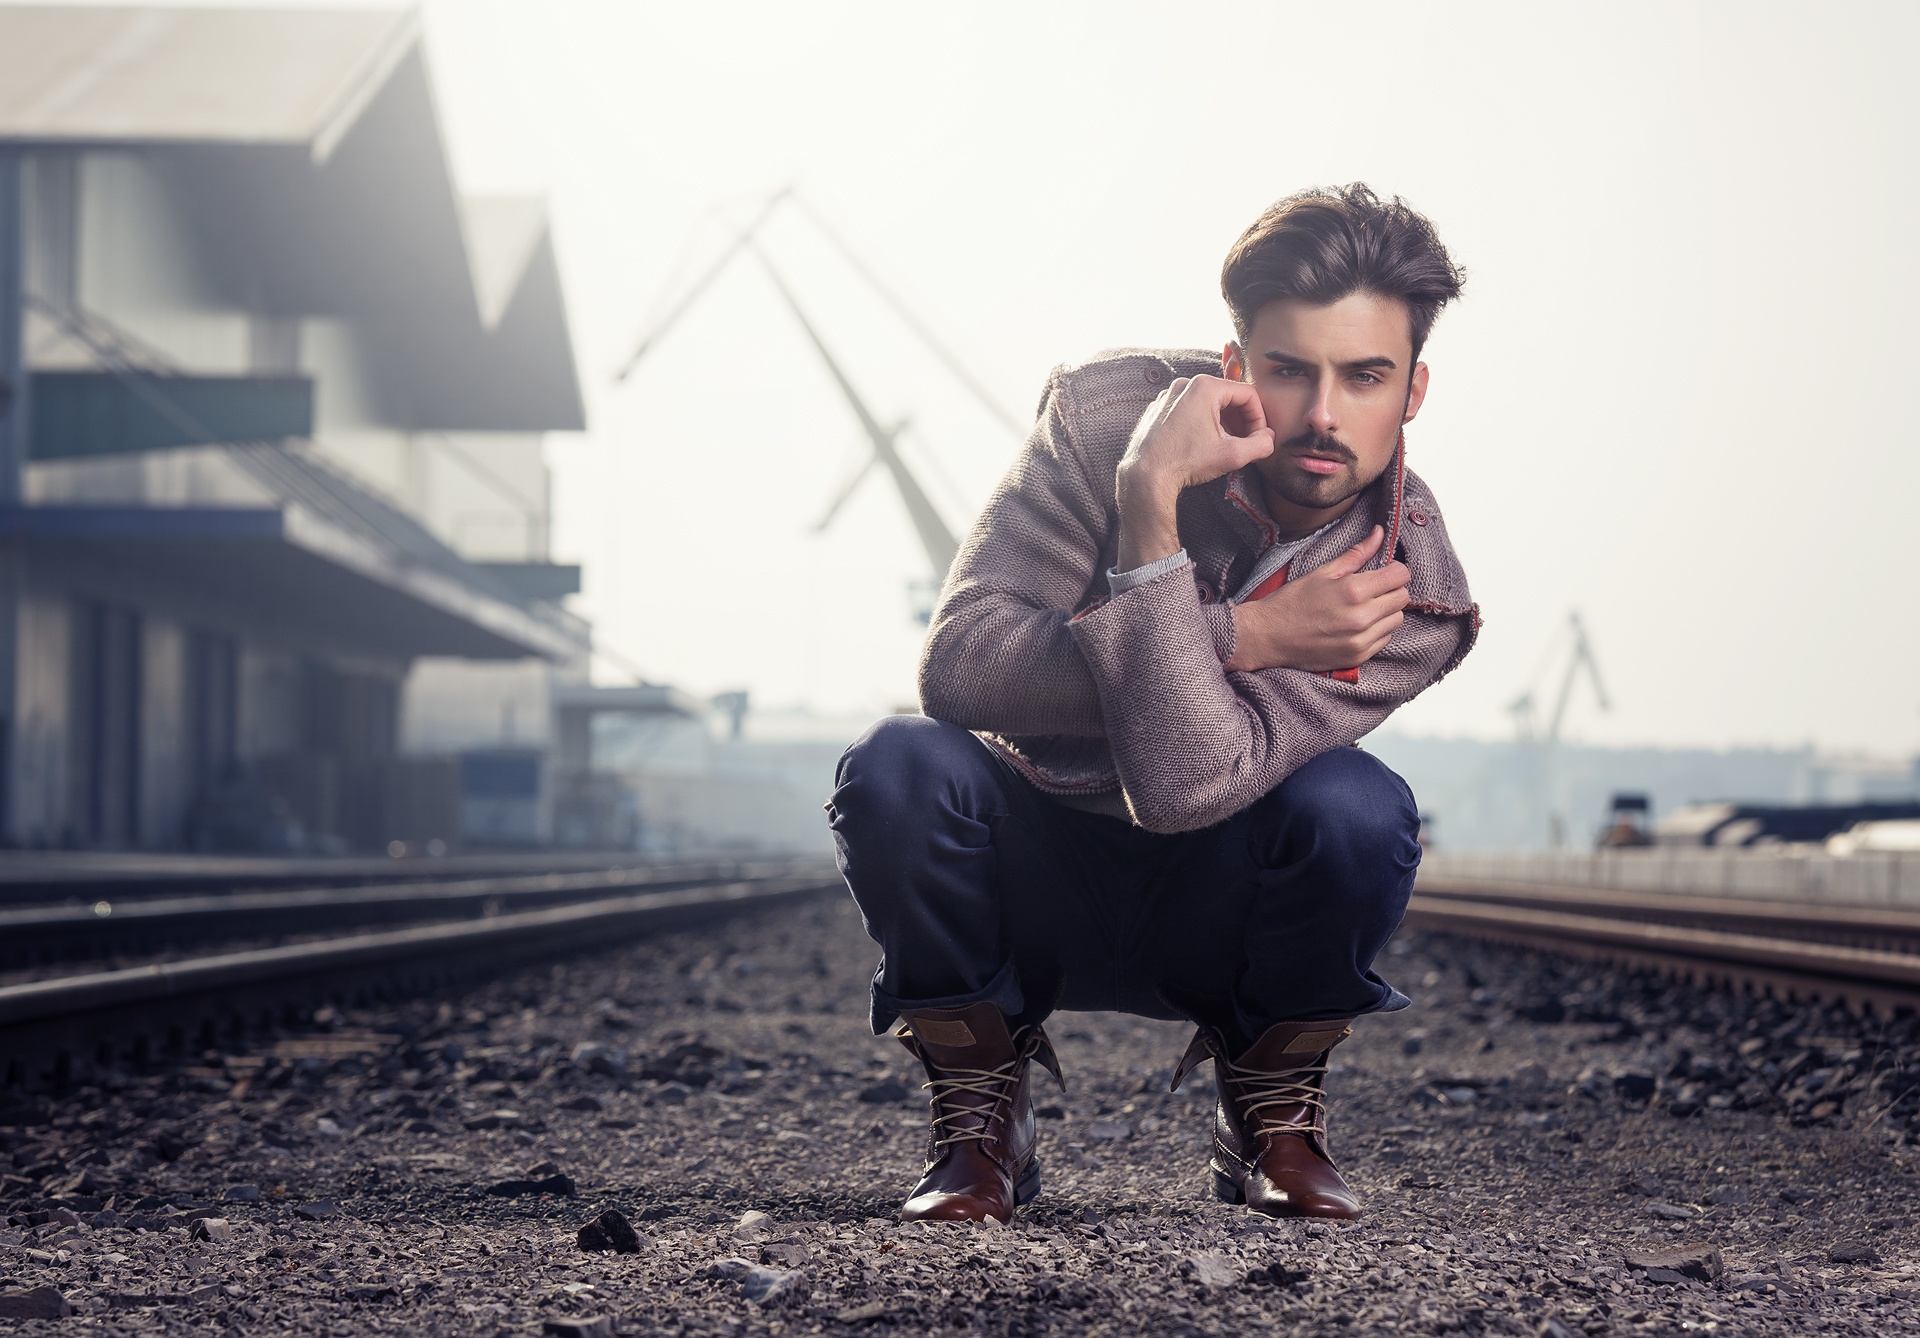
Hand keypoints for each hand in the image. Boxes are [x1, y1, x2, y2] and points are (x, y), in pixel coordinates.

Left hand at [1114, 376, 1273, 570]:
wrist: (1145, 476)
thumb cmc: (1185, 462)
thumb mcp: (1232, 455)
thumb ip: (1260, 444)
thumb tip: (1268, 440)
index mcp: (1204, 386)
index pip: (1248, 394)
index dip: (1259, 417)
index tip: (1259, 438)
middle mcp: (1184, 385)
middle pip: (1227, 397)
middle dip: (1241, 421)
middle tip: (1245, 443)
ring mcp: (1168, 396)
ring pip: (1208, 405)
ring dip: (1222, 423)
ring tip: (1224, 446)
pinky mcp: (1158, 410)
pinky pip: (1189, 411)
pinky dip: (1201, 424)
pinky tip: (1202, 446)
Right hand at [1226, 527, 1409, 672]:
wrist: (1267, 637)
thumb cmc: (1291, 602)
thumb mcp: (1322, 572)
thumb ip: (1356, 554)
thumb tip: (1380, 533)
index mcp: (1353, 590)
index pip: (1400, 576)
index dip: (1394, 570)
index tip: (1384, 571)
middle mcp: (1362, 617)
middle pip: (1402, 598)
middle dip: (1391, 590)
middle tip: (1372, 589)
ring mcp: (1361, 640)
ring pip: (1397, 620)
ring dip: (1386, 611)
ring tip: (1364, 608)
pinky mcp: (1358, 657)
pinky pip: (1385, 639)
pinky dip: (1378, 630)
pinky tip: (1357, 625)